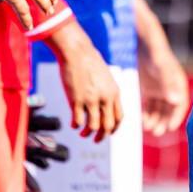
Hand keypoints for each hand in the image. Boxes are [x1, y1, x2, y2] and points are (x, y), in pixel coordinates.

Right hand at [46, 22, 122, 141]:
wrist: (77, 51)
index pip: (119, 118)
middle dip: (102, 136)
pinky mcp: (76, 99)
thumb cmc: (90, 62)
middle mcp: (105, 98)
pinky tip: (73, 124)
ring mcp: (90, 99)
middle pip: (108, 126)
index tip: (108, 132)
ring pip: (93, 126)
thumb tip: (105, 110)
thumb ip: (108, 93)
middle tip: (96, 139)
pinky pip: (78, 120)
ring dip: (88, 133)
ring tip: (83, 133)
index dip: (114, 128)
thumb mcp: (106, 78)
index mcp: (114, 92)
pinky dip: (76, 125)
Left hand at [137, 36, 188, 136]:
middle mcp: (171, 89)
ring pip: (160, 110)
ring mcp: (161, 90)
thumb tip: (176, 101)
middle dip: (164, 122)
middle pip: (170, 110)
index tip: (170, 128)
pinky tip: (142, 120)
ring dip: (155, 120)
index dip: (177, 117)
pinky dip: (147, 114)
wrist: (143, 41)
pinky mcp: (150, 90)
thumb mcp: (161, 67)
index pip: (181, 105)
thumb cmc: (155, 52)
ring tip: (147, 127)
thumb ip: (168, 83)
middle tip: (156, 132)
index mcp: (178, 84)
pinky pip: (150, 106)